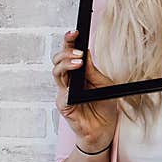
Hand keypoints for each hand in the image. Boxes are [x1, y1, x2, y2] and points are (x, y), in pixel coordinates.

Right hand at [52, 29, 118, 151]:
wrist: (104, 130)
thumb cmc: (104, 107)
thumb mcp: (103, 84)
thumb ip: (92, 70)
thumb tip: (85, 53)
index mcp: (78, 73)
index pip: (70, 53)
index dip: (69, 41)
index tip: (74, 32)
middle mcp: (68, 81)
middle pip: (58, 59)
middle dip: (65, 49)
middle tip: (76, 46)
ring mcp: (63, 92)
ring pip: (56, 72)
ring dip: (66, 63)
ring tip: (78, 61)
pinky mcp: (63, 105)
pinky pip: (61, 93)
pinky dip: (67, 86)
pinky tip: (74, 82)